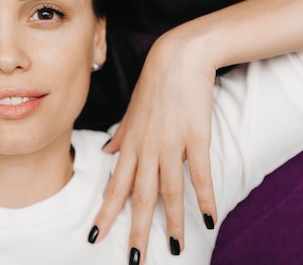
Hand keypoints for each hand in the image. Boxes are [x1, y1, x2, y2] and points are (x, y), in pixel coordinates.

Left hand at [90, 32, 217, 262]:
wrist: (177, 58)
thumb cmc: (154, 86)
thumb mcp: (131, 112)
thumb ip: (120, 136)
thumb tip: (107, 152)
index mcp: (130, 144)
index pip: (115, 186)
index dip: (105, 213)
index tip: (94, 236)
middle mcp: (146, 148)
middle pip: (139, 196)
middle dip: (135, 230)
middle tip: (134, 259)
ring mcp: (170, 143)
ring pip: (168, 190)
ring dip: (172, 223)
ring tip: (175, 250)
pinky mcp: (195, 136)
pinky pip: (198, 173)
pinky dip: (203, 197)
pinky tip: (207, 218)